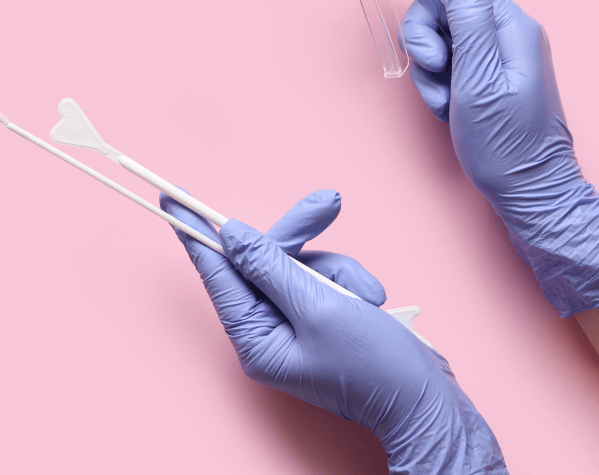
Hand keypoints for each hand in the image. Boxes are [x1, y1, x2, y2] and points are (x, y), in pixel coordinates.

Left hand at [161, 189, 505, 474]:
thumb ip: (272, 267)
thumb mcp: (320, 308)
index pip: (217, 274)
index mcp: (255, 340)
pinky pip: (324, 278)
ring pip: (301, 265)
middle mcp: (267, 332)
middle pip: (264, 261)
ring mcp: (294, 325)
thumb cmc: (375, 367)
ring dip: (338, 270)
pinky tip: (374, 301)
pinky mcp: (320, 318)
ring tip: (368, 296)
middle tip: (326, 204)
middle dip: (299, 238)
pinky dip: (350, 282)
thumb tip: (231, 236)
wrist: (426, 400)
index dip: (196, 233)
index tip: (172, 199)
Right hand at [400, 0, 598, 315]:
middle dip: (424, 40)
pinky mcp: (485, 76)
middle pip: (440, 7)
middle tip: (432, 73)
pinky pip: (447, 63)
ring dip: (429, 70)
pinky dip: (438, 85)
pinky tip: (449, 110)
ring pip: (438, 37)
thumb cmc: (508, 143)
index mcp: (509, 24)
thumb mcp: (481, 76)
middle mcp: (505, 31)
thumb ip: (469, 15)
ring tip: (444, 102)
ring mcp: (495, 54)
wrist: (530, 193)